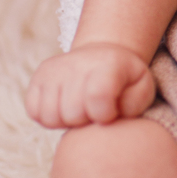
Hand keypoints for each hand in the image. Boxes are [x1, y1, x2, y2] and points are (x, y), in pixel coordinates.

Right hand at [24, 42, 155, 128]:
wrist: (102, 56)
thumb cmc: (125, 80)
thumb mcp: (142, 88)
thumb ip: (135, 103)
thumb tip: (109, 114)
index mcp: (107, 64)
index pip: (97, 98)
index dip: (105, 115)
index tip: (111, 111)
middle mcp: (76, 63)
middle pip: (72, 114)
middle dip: (86, 120)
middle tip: (95, 110)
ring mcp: (53, 70)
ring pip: (50, 117)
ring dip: (67, 121)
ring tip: (81, 110)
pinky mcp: (38, 77)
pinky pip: (34, 112)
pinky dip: (49, 117)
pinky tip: (65, 107)